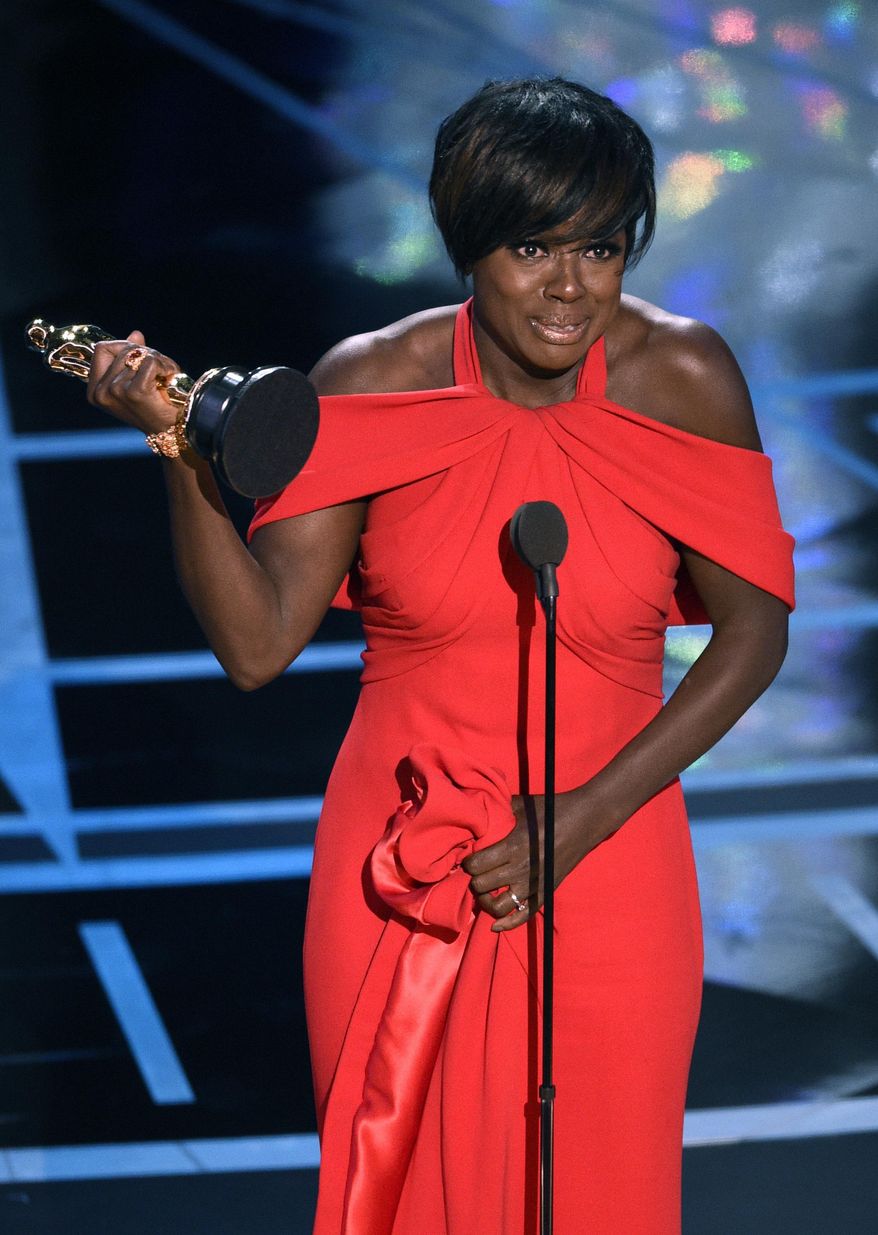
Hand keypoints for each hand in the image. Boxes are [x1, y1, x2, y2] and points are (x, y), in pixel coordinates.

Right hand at [86, 332, 180, 434]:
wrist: (173, 431)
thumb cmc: (155, 407)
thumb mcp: (137, 381)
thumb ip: (132, 357)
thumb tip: (135, 334)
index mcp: (95, 391)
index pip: (101, 349)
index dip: (123, 346)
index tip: (141, 356)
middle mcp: (101, 392)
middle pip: (122, 350)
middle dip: (146, 353)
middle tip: (161, 367)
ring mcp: (115, 392)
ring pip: (138, 355)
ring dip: (159, 360)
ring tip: (166, 375)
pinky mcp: (134, 392)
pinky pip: (150, 362)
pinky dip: (164, 366)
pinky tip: (170, 377)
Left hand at [461, 785, 617, 931]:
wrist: (586, 821)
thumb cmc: (552, 809)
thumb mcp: (522, 805)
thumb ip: (498, 809)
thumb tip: (477, 810)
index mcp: (513, 846)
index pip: (477, 865)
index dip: (467, 863)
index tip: (468, 858)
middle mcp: (522, 869)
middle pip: (482, 886)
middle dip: (473, 880)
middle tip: (475, 873)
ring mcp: (535, 884)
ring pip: (498, 907)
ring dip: (486, 901)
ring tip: (485, 891)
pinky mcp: (546, 892)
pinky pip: (523, 916)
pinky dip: (507, 924)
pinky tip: (494, 925)